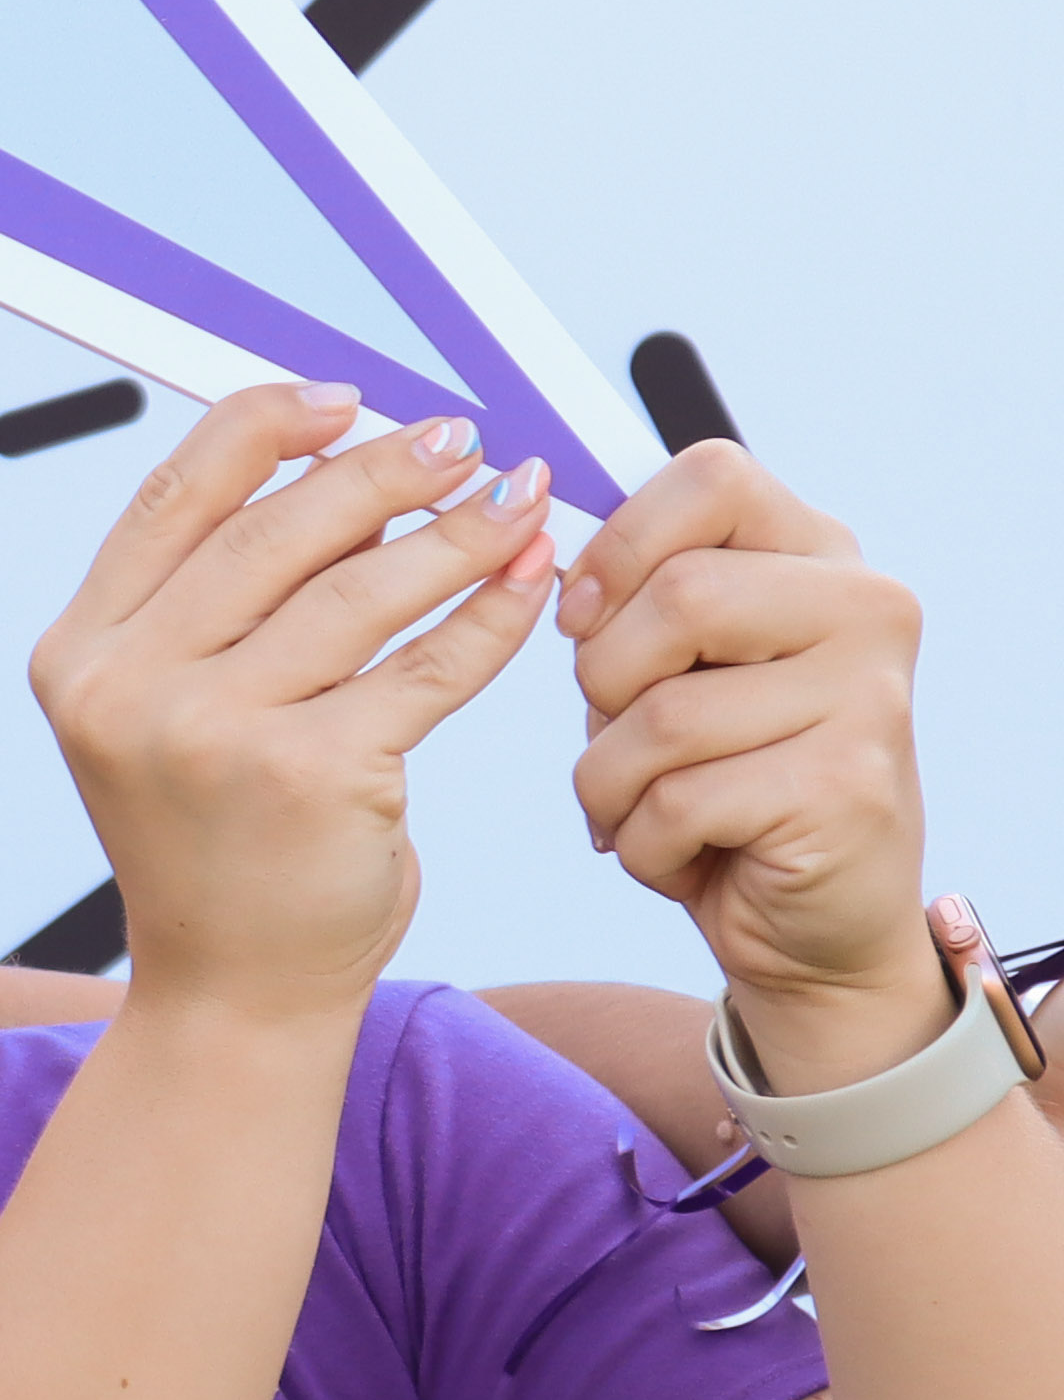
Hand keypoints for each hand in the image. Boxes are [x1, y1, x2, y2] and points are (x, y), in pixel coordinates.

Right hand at [28, 385, 555, 1028]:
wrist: (233, 989)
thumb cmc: (219, 840)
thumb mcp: (168, 714)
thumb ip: (213, 607)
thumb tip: (335, 469)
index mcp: (81, 653)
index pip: (174, 495)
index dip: (265, 426)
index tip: (347, 399)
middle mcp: (128, 686)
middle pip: (275, 530)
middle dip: (383, 470)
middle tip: (458, 443)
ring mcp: (213, 733)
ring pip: (360, 591)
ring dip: (455, 534)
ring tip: (515, 501)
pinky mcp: (312, 776)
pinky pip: (424, 667)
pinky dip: (490, 616)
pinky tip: (527, 580)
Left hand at [555, 445, 939, 1081]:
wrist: (810, 923)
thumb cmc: (719, 775)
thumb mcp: (672, 665)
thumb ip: (632, 594)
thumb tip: (531, 533)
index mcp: (819, 555)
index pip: (713, 475)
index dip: (620, 543)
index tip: (582, 612)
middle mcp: (867, 609)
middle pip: (679, 594)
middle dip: (603, 678)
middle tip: (621, 730)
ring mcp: (869, 699)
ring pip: (663, 711)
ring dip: (612, 778)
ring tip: (649, 805)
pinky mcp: (847, 789)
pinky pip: (678, 798)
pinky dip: (643, 840)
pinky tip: (687, 853)